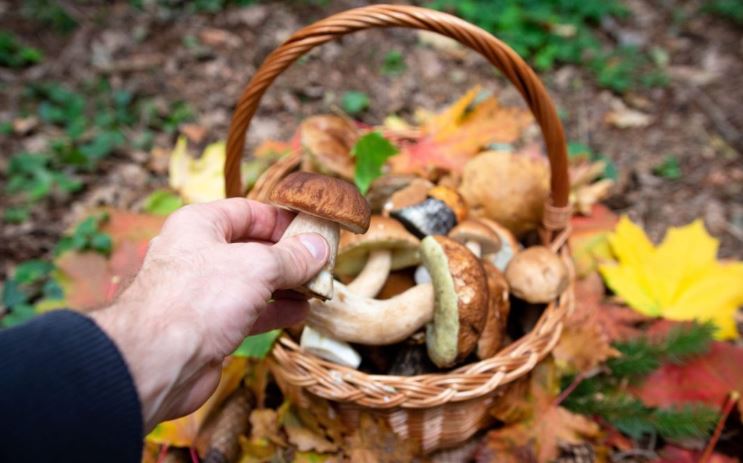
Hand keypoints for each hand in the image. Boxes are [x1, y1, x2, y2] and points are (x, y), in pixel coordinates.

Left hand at [91, 198, 327, 430]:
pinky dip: (276, 310)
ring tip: (319, 289)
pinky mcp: (210, 325)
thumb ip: (292, 257)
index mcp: (199, 225)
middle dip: (289, 256)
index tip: (312, 229)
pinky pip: (250, 311)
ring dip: (287, 285)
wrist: (158, 362)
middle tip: (322, 263)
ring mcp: (203, 292)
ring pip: (254, 282)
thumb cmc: (197, 299)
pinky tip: (301, 312)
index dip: (281, 219)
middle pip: (253, 248)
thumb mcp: (257, 267)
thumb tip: (319, 247)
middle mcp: (198, 254)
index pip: (247, 211)